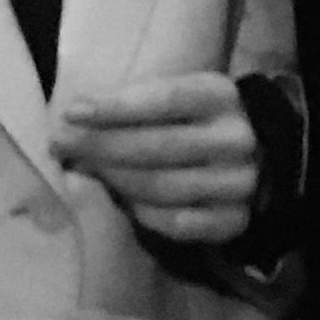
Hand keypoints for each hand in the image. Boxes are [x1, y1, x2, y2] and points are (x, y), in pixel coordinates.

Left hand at [53, 74, 259, 243]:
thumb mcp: (179, 97)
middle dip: (101, 147)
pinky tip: (122, 202)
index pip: (163, 100)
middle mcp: (235, 138)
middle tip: (60, 145)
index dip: (115, 107)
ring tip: (84, 173)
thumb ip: (138, 105)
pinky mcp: (236, 220)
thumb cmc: (197, 119)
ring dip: (115, 182)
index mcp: (220, 95)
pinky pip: (177, 224)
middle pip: (157, 147)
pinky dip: (143, 215)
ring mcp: (239, 183)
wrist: (259, 155)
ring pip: (163, 187)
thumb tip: (75, 119)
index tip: (71, 112)